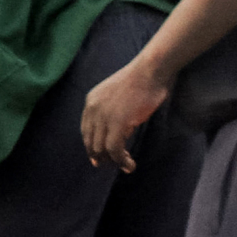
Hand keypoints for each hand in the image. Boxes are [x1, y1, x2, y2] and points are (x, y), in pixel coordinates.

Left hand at [81, 57, 171, 171]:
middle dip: (100, 157)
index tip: (99, 157)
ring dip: (113, 161)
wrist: (151, 70)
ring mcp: (104, 116)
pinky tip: (130, 165)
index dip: (91, 146)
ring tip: (125, 166)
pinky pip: (114, 149)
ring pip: (101, 148)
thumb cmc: (143, 79)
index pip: (86, 130)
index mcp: (91, 100)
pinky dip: (121, 160)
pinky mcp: (117, 123)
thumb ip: (115, 111)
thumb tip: (124, 131)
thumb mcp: (120, 95)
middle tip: (112, 165)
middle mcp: (93, 109)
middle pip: (91, 141)